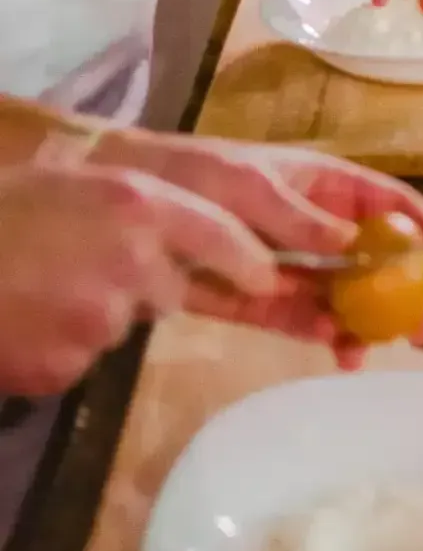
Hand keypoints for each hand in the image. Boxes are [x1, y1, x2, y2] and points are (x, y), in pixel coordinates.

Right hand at [0, 157, 275, 394]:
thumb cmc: (2, 212)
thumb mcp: (75, 184)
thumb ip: (136, 209)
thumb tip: (185, 244)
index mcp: (135, 201)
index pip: (221, 234)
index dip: (248, 259)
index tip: (268, 277)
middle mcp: (129, 259)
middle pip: (170, 287)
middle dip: (145, 283)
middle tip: (85, 265)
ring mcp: (98, 319)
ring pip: (123, 322)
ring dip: (97, 311)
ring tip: (40, 286)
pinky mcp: (67, 366)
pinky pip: (84, 358)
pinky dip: (62, 343)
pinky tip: (24, 318)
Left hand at [99, 136, 422, 370]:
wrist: (127, 199)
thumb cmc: (194, 173)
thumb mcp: (247, 183)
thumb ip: (297, 215)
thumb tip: (349, 245)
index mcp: (317, 181)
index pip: (380, 201)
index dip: (415, 223)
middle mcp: (307, 222)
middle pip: (365, 257)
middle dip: (396, 291)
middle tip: (419, 328)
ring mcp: (280, 261)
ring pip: (333, 295)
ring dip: (356, 322)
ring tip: (368, 352)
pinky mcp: (250, 295)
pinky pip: (292, 316)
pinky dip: (314, 333)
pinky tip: (333, 349)